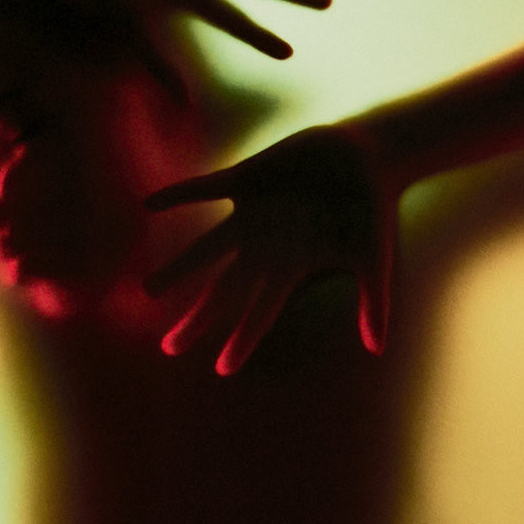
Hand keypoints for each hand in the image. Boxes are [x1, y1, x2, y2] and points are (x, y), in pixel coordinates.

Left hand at [144, 125, 398, 374]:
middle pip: (222, 292)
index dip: (241, 340)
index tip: (221, 369)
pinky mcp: (247, 178)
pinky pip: (204, 189)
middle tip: (167, 348)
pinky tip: (149, 204)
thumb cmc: (374, 209)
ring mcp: (252, 213)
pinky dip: (179, 195)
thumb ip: (373, 302)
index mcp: (292, 268)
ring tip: (146, 291)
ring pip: (205, 248)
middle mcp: (265, 246)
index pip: (261, 313)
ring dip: (178, 269)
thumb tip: (377, 349)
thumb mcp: (375, 259)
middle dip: (197, 320)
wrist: (368, 154)